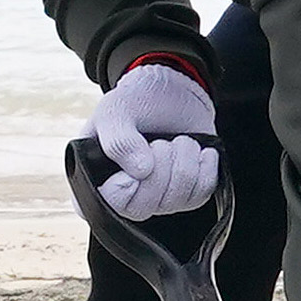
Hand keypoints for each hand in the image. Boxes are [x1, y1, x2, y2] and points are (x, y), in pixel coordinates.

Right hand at [87, 58, 218, 218]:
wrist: (169, 93)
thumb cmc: (135, 103)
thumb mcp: (115, 111)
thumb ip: (119, 141)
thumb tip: (141, 171)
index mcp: (97, 181)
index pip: (107, 205)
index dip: (125, 185)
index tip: (140, 162)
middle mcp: (125, 197)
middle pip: (144, 206)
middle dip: (160, 165)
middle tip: (160, 141)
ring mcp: (157, 200)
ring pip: (176, 199)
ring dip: (182, 159)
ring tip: (178, 141)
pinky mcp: (186, 196)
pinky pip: (200, 194)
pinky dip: (204, 166)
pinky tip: (197, 150)